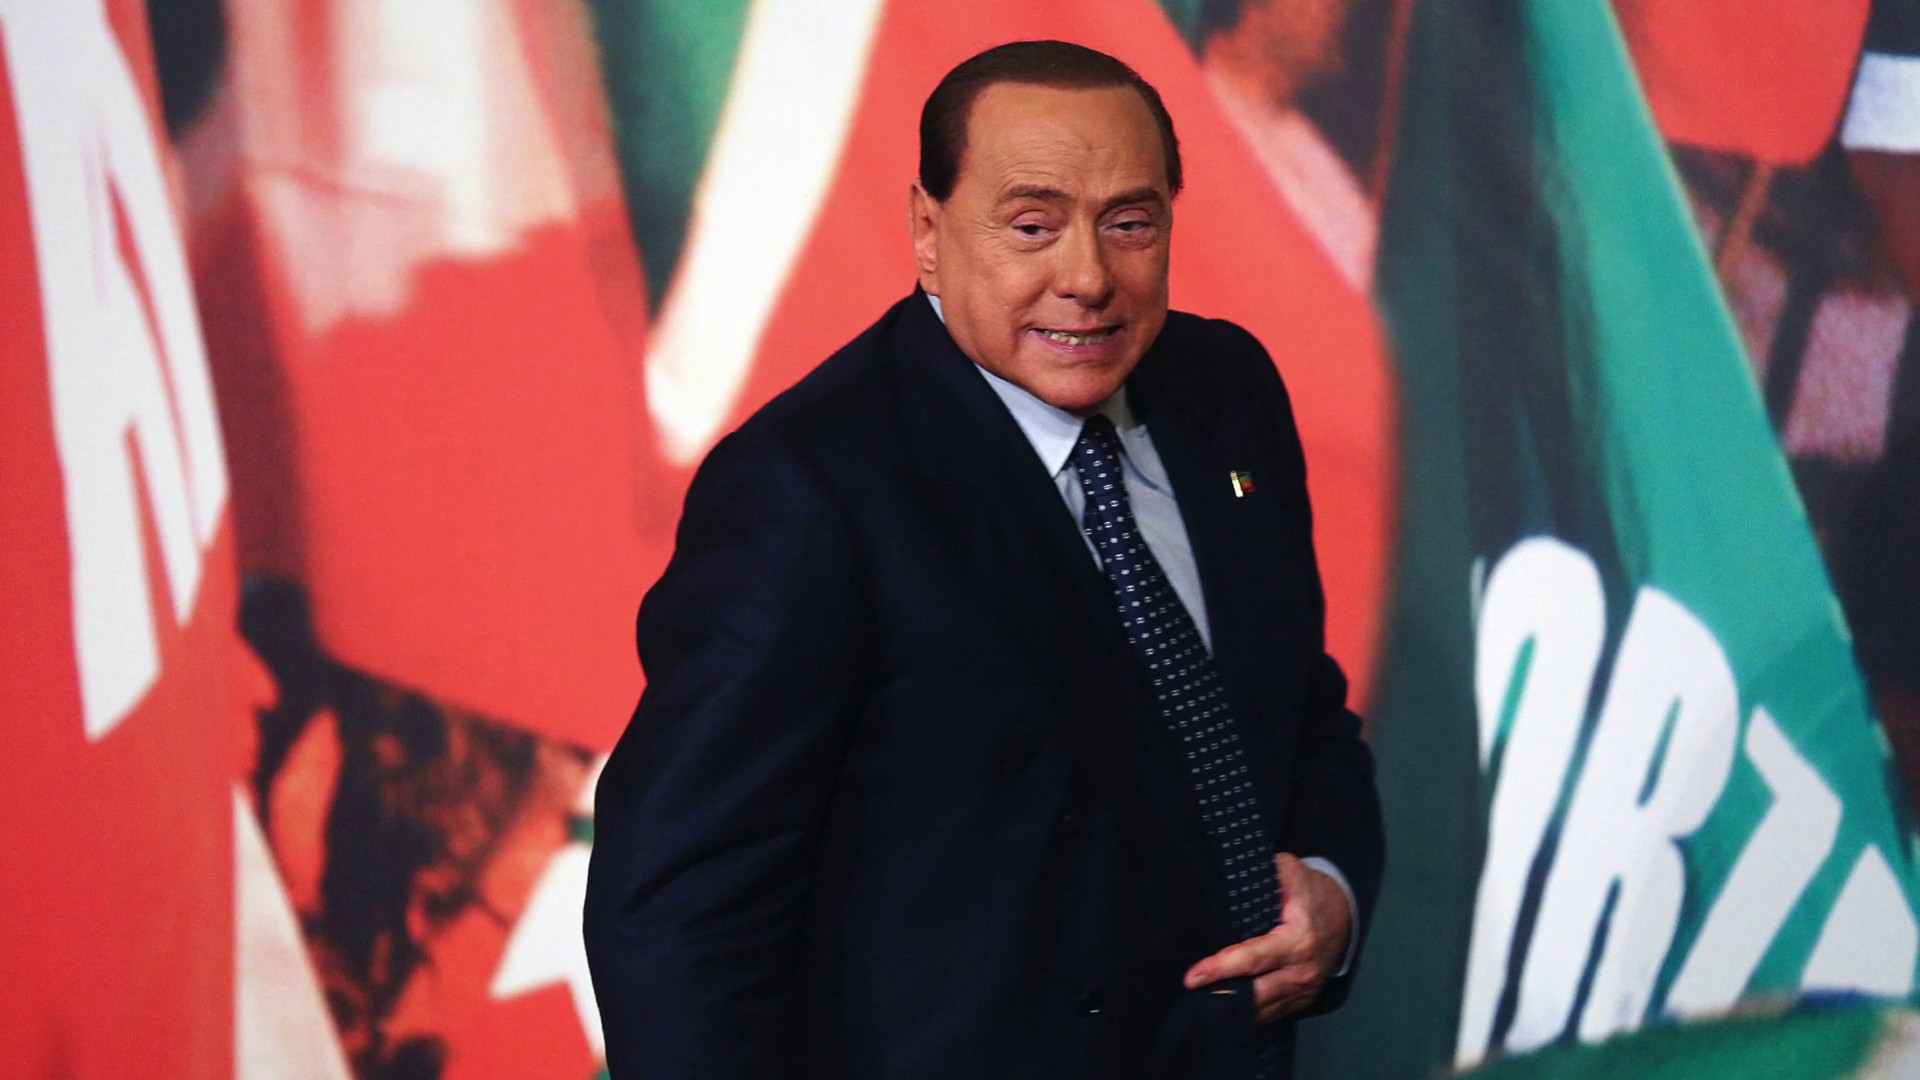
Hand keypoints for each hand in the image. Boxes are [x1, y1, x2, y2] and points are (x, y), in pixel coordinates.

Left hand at [1181, 853, 1351, 1024]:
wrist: (1342, 917)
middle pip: (1256, 993)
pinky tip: (1222, 1005)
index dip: (1222, 968)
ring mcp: (1304, 990)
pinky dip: (1246, 1011)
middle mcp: (1302, 971)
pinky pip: (1270, 1013)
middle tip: (1189, 993)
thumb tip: (1231, 873)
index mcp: (1298, 940)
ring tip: (1198, 1000)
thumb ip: (1264, 873)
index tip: (1193, 976)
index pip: (1254, 959)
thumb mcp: (1289, 872)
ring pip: (1261, 1009)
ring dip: (1231, 1008)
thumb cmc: (1308, 892)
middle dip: (1220, 994)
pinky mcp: (1301, 1000)